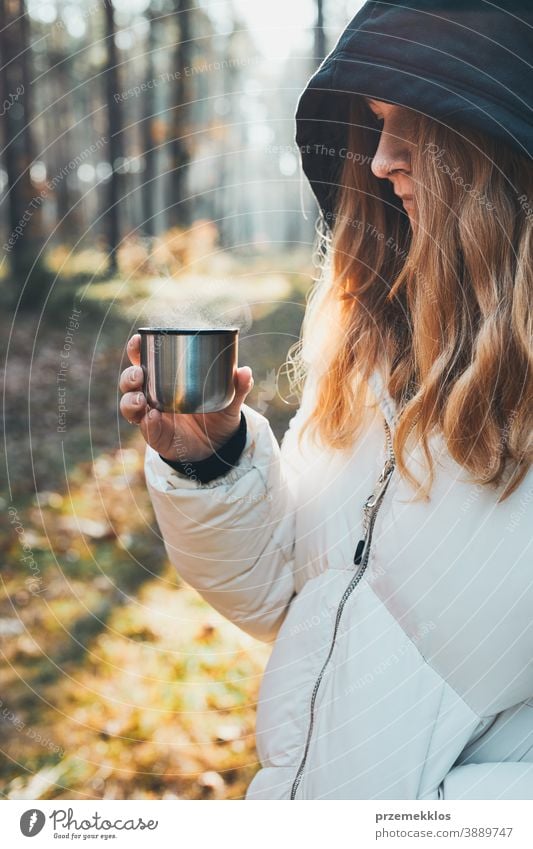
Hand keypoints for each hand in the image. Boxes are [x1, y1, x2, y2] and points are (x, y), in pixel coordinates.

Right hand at [119, 333, 253, 460]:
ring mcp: (151, 415)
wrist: (218, 446)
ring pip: (129, 404)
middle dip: (129, 376)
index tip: (139, 341)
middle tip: (139, 374)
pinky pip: (145, 428)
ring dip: (130, 400)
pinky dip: (147, 422)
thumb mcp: (229, 400)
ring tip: (142, 399)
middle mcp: (153, 395)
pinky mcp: (155, 435)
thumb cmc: (218, 414)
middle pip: (130, 381)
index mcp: (165, 378)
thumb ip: (238, 387)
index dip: (136, 349)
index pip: (144, 359)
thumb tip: (245, 371)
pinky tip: (153, 417)